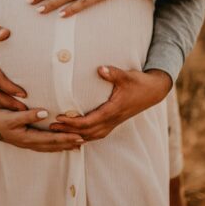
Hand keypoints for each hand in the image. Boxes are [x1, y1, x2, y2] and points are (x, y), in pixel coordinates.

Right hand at [0, 107, 84, 151]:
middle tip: (84, 141)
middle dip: (69, 143)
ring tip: (76, 145)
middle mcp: (29, 142)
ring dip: (63, 146)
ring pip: (49, 147)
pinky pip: (44, 145)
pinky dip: (54, 145)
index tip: (80, 136)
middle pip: (53, 145)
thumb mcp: (12, 116)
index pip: (52, 139)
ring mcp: (27, 142)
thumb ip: (28, 115)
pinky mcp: (25, 139)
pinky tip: (59, 144)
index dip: (66, 138)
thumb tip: (44, 112)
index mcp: (28, 137)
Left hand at [49, 67, 171, 140]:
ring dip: (75, 135)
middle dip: (69, 130)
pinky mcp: (114, 122)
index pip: (89, 121)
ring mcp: (114, 123)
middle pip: (87, 132)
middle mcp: (112, 120)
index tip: (59, 117)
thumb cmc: (138, 83)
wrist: (153, 91)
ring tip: (59, 131)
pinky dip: (85, 136)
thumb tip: (100, 69)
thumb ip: (113, 73)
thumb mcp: (127, 76)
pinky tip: (76, 134)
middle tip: (51, 126)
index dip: (73, 122)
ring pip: (92, 136)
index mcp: (113, 110)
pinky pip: (97, 134)